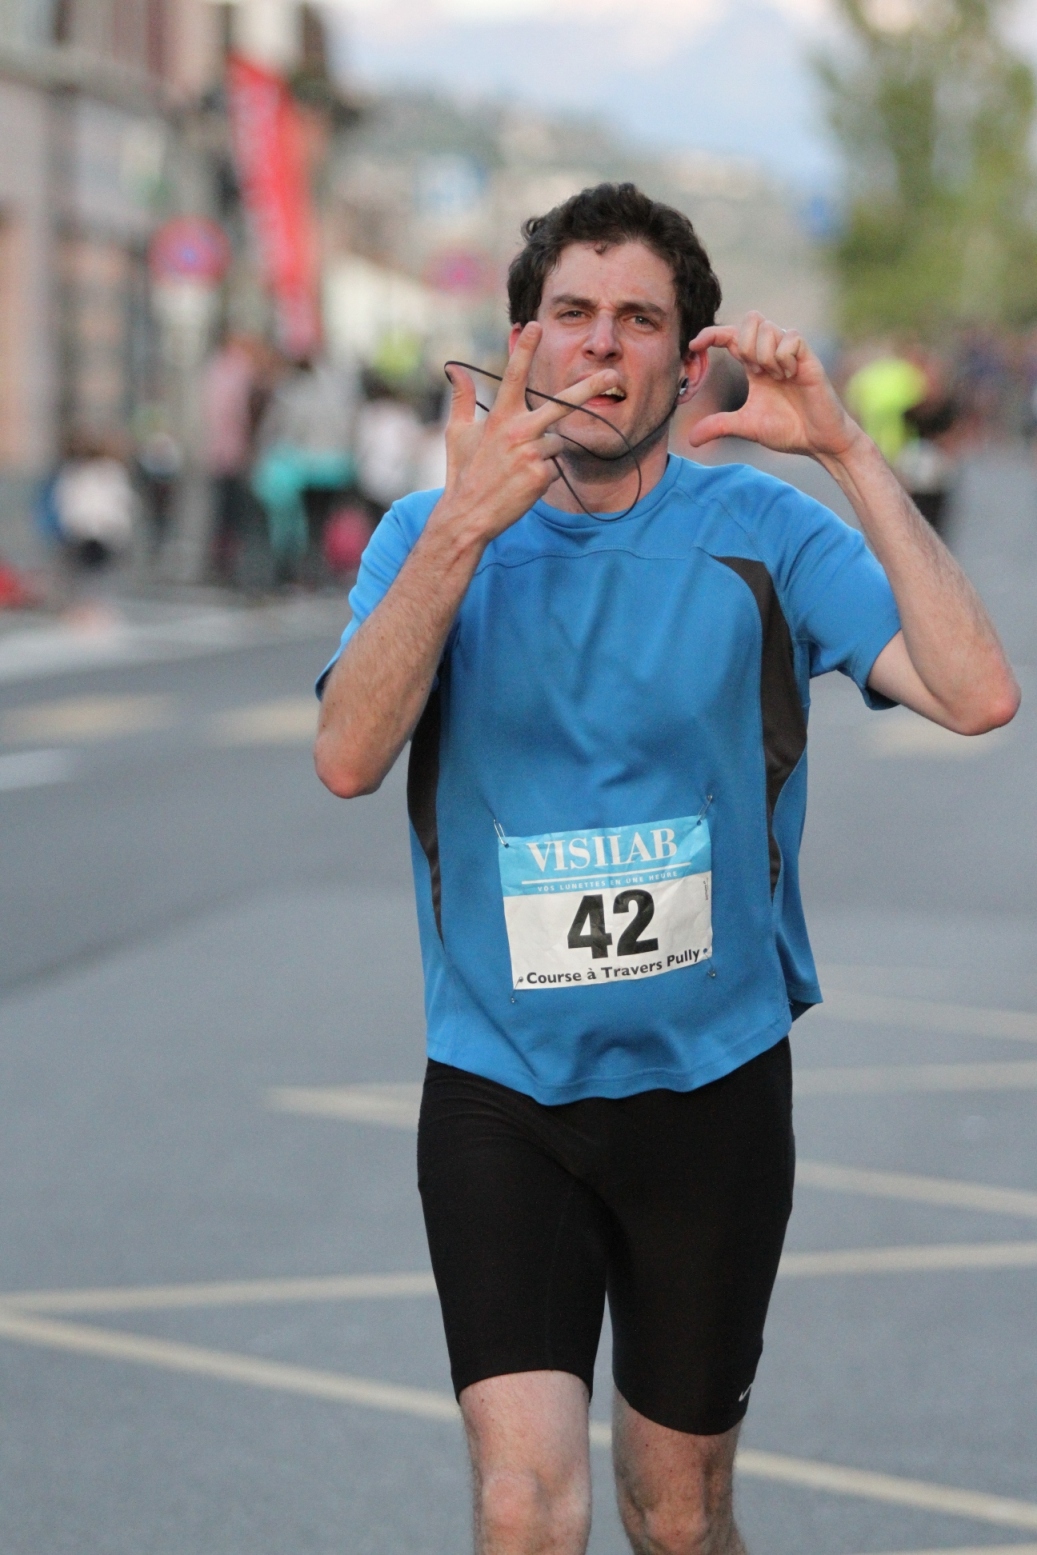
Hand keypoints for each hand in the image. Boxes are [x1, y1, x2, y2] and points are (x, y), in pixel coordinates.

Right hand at [437, 323, 619, 542]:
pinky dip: (543, 474)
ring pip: (557, 442)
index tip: (535, 325)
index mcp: (499, 417)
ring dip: (545, 453)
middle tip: (613, 375)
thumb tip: (454, 369)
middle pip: (562, 404)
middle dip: (589, 387)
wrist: (468, 515)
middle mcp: (517, 430)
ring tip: (519, 469)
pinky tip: (524, 484)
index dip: (525, 349)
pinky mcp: (541, 475)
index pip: (514, 375)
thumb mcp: (456, 433)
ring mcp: (531, 453)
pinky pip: (555, 467)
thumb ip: (461, 398)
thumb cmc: (463, 472)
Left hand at [685, 312, 861, 462]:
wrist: (818, 441)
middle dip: (744, 344)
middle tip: (754, 372)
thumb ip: (719, 426)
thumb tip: (690, 439)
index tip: (694, 346)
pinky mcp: (809, 357)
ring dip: (765, 355)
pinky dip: (784, 358)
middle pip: (750, 319)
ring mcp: (791, 353)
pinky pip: (790, 339)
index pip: (729, 335)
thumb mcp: (746, 427)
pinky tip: (792, 377)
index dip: (711, 334)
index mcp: (754, 365)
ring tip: (777, 379)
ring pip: (768, 328)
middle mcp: (771, 353)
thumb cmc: (787, 430)